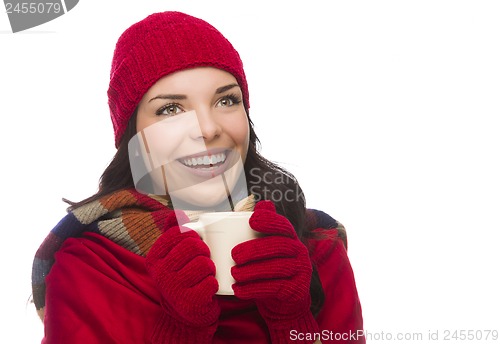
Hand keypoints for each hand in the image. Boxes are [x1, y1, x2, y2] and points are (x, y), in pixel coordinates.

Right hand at [145, 211, 219, 342]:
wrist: (184, 311)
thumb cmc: (180, 275)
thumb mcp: (171, 254)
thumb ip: (173, 232)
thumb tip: (177, 213)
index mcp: (153, 258)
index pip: (178, 233)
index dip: (192, 235)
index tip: (193, 243)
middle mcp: (160, 274)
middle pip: (193, 246)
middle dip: (204, 250)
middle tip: (202, 258)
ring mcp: (174, 289)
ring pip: (204, 263)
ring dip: (210, 267)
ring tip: (204, 273)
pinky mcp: (189, 302)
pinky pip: (211, 282)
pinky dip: (213, 283)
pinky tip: (206, 287)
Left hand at [231, 201, 318, 342]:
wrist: (285, 302)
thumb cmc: (270, 269)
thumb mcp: (268, 248)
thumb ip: (264, 228)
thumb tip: (262, 203)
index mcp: (291, 238)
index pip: (283, 226)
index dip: (269, 221)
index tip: (252, 221)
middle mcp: (300, 252)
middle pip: (278, 246)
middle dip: (255, 249)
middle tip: (234, 255)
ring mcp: (301, 271)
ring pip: (277, 268)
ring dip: (252, 271)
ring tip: (235, 273)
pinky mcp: (297, 290)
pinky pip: (275, 288)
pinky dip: (254, 289)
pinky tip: (239, 289)